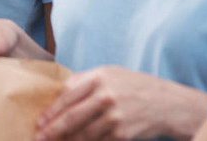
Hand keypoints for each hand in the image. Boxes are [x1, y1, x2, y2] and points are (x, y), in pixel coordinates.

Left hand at [36, 67, 189, 140]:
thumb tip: (58, 91)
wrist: (167, 103)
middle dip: (52, 130)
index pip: (67, 97)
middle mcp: (105, 97)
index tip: (39, 122)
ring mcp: (115, 117)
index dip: (51, 112)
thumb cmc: (133, 85)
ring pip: (83, 134)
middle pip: (71, 118)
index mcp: (98, 79)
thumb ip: (83, 80)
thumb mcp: (109, 73)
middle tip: (39, 137)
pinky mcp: (123, 134)